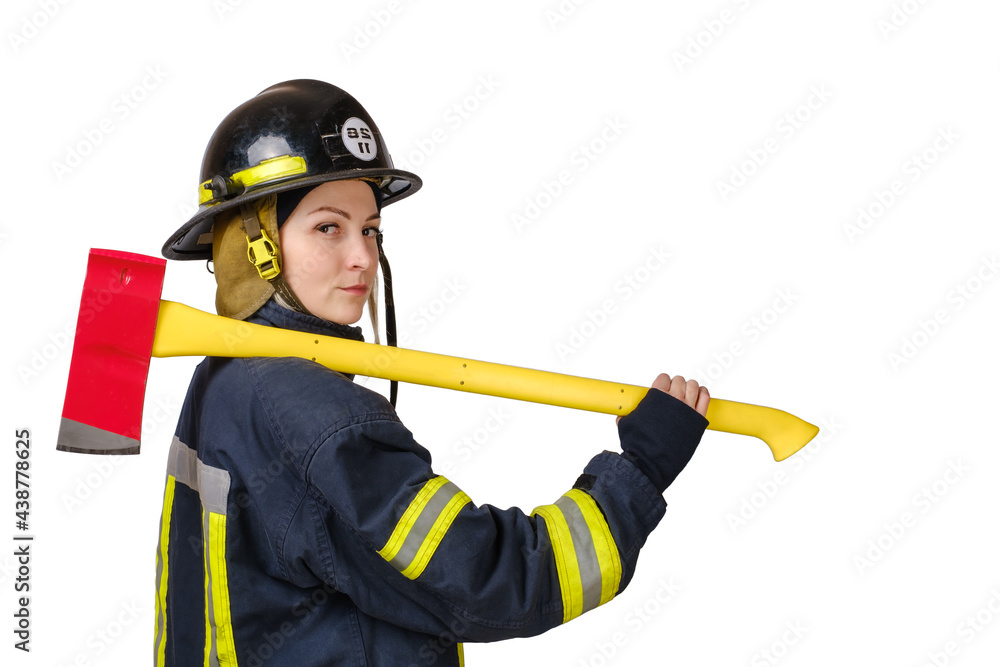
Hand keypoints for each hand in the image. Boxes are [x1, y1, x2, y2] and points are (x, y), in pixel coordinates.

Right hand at [616, 373, 710, 492]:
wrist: (652, 460)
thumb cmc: (639, 444)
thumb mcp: (627, 425)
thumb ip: (627, 416)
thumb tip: (622, 416)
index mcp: (656, 396)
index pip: (664, 378)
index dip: (663, 382)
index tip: (663, 387)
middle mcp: (673, 399)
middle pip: (679, 380)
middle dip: (676, 385)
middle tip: (674, 393)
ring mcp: (687, 408)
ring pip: (693, 386)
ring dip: (690, 388)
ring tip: (687, 394)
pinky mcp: (698, 419)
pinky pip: (705, 398)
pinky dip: (703, 394)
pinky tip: (700, 395)